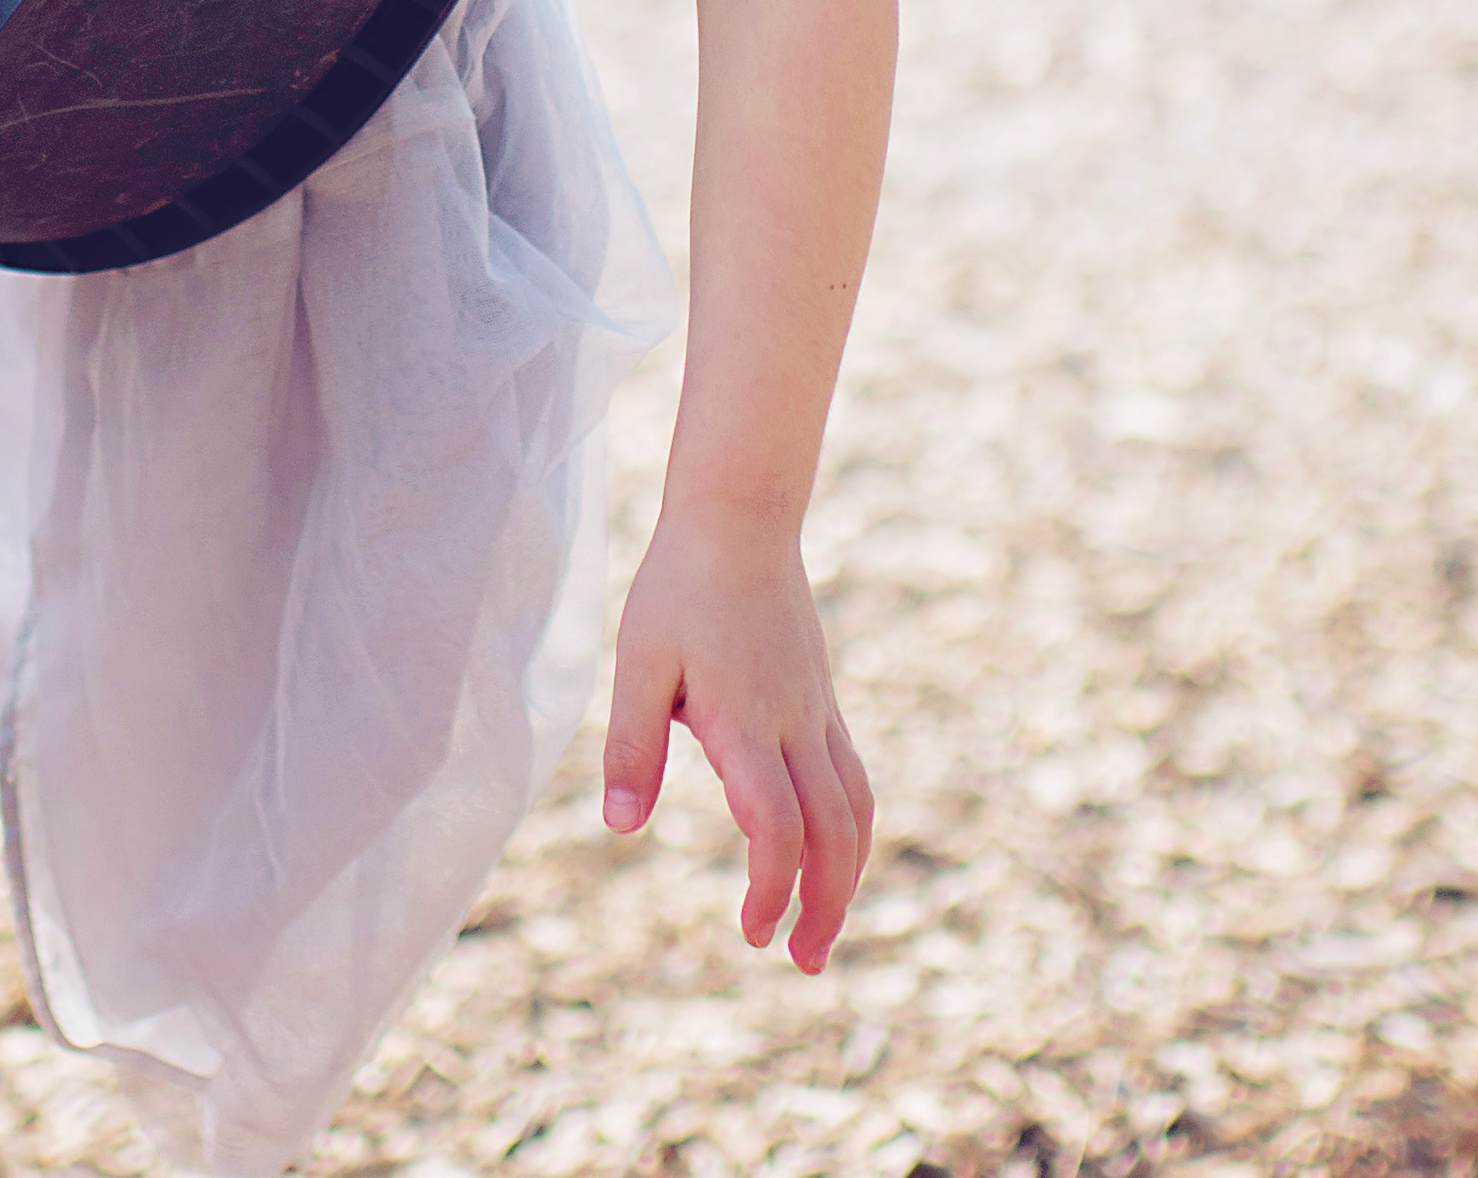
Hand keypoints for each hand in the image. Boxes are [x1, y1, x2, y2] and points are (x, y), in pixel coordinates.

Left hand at [601, 504, 875, 971]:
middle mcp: (795, 725)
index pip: (777, 828)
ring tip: (823, 927)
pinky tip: (827, 855)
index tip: (751, 932)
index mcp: (747, 723)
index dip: (772, 889)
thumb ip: (632, 748)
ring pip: (857, 809)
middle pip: (834, 834)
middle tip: (802, 960)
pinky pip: (852, 779)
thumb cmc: (678, 589)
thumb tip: (621, 828)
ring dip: (848, 875)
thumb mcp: (638, 663)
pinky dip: (849, 831)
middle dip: (826, 905)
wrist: (740, 518)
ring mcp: (818, 712)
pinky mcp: (822, 701)